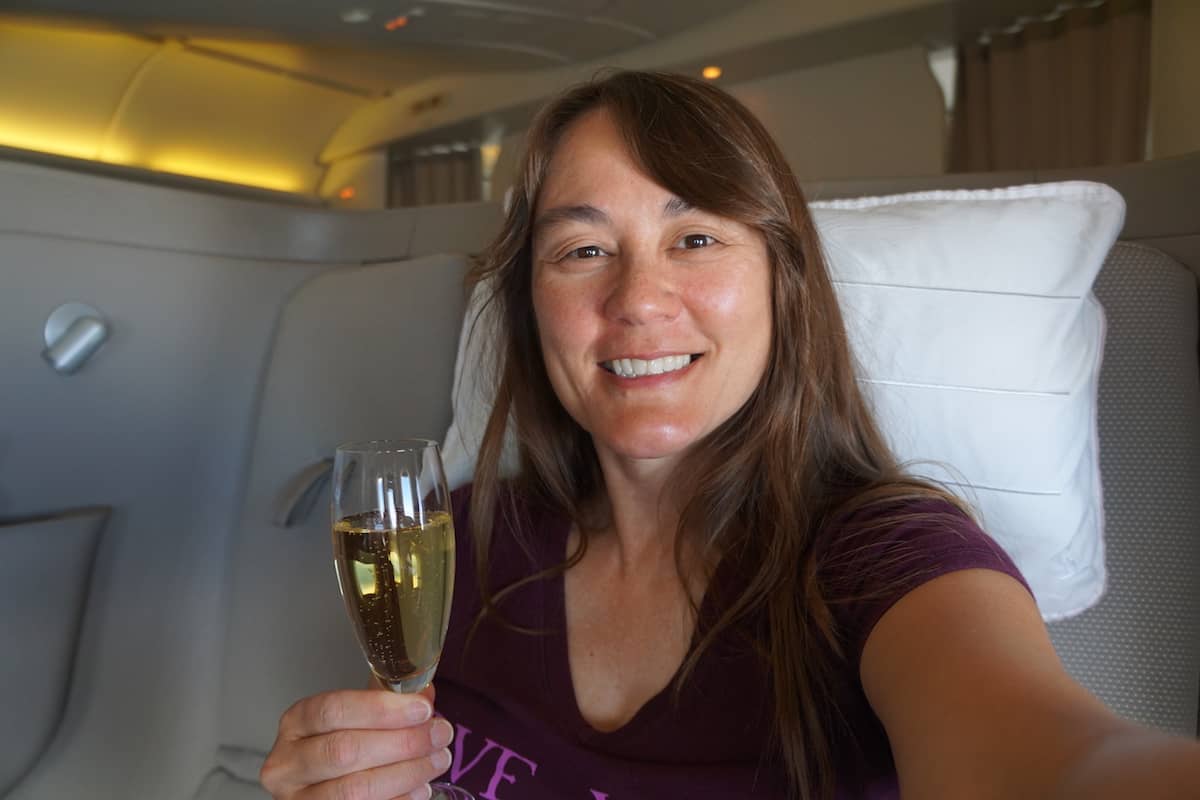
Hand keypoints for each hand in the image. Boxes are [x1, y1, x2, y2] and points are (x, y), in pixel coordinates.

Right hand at [260, 685, 453, 799]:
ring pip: (354, 790)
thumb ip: (388, 703)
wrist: (325, 785)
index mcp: (296, 723)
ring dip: (406, 774)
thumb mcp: (359, 717)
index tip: (421, 709)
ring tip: (437, 761)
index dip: (380, 709)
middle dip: (402, 742)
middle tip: (440, 734)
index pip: (332, 710)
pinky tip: (420, 789)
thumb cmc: (343, 745)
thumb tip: (425, 695)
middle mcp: (287, 764)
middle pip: (345, 750)